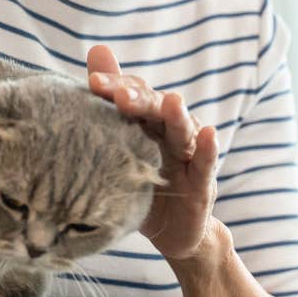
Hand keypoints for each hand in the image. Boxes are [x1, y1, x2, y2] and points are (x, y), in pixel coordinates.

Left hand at [87, 45, 219, 261]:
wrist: (171, 232)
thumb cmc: (139, 185)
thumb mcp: (118, 152)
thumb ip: (105, 112)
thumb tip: (89, 64)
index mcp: (145, 121)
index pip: (133, 94)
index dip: (116, 85)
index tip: (93, 82)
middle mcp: (168, 132)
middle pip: (156, 108)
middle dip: (140, 99)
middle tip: (121, 94)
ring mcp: (187, 156)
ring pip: (182, 131)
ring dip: (177, 116)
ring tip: (172, 102)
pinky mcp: (202, 184)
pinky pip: (205, 164)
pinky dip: (207, 149)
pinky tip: (209, 134)